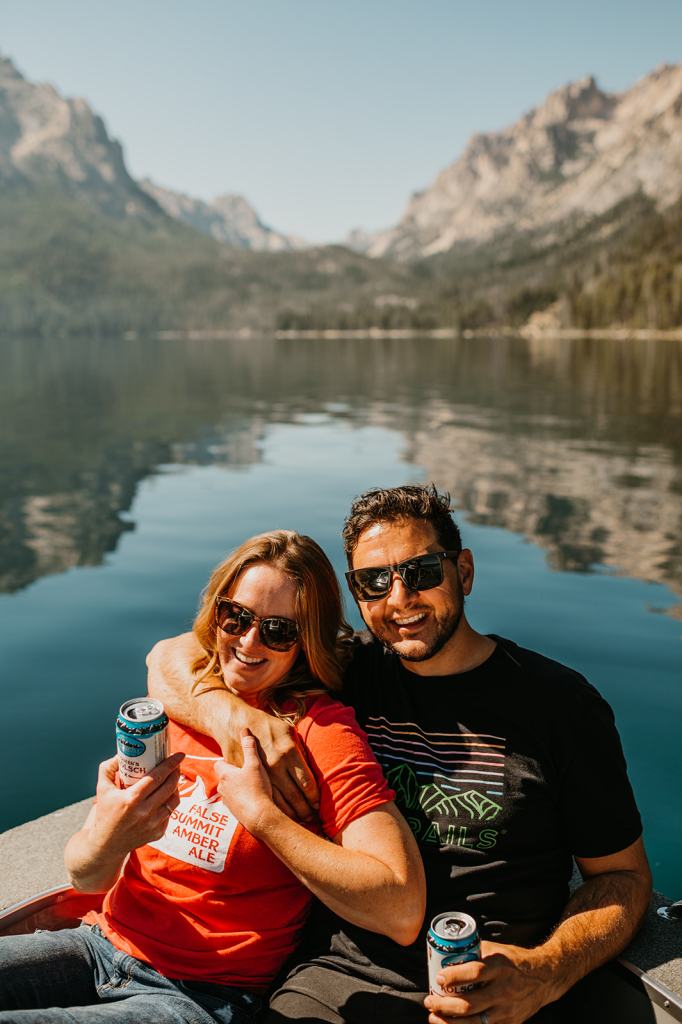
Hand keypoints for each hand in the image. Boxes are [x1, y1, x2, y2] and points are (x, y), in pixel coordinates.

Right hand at [88, 751, 184, 858]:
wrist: (106, 845)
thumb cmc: (104, 813)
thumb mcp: (101, 789)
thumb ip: (108, 768)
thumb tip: (120, 753)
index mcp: (131, 799)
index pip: (157, 777)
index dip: (170, 764)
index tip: (179, 754)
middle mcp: (144, 812)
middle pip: (169, 786)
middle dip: (176, 772)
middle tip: (176, 765)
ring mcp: (153, 824)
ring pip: (174, 800)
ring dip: (176, 787)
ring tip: (171, 780)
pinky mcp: (158, 833)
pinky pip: (170, 813)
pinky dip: (169, 803)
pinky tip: (165, 797)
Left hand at [215, 730, 278, 835]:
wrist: (260, 817)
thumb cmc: (257, 788)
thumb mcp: (255, 765)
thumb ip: (250, 748)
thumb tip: (245, 732)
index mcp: (225, 775)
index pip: (218, 764)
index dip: (226, 761)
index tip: (236, 760)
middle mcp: (222, 788)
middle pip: (224, 777)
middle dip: (233, 774)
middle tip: (246, 772)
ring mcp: (227, 802)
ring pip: (229, 790)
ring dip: (238, 787)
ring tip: (252, 785)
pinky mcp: (234, 812)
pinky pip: (235, 801)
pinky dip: (242, 799)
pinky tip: (254, 798)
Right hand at [226, 706, 319, 821]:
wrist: (236, 723)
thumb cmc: (266, 725)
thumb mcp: (287, 729)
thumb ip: (300, 747)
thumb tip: (311, 763)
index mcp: (289, 752)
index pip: (306, 782)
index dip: (314, 796)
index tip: (317, 804)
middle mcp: (277, 765)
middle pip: (295, 795)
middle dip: (305, 809)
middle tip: (312, 817)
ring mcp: (261, 773)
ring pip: (280, 801)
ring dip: (291, 813)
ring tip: (300, 820)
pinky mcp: (249, 778)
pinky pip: (263, 798)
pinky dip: (275, 809)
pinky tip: (281, 816)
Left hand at [424, 940, 554, 1023]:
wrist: (544, 978)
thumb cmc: (515, 961)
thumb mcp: (497, 950)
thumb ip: (474, 953)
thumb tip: (447, 955)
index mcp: (500, 967)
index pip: (474, 973)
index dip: (453, 977)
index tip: (438, 977)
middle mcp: (504, 990)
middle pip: (470, 1003)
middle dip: (444, 1005)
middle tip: (430, 1001)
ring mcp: (507, 1010)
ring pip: (475, 1023)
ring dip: (450, 1023)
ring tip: (434, 1017)